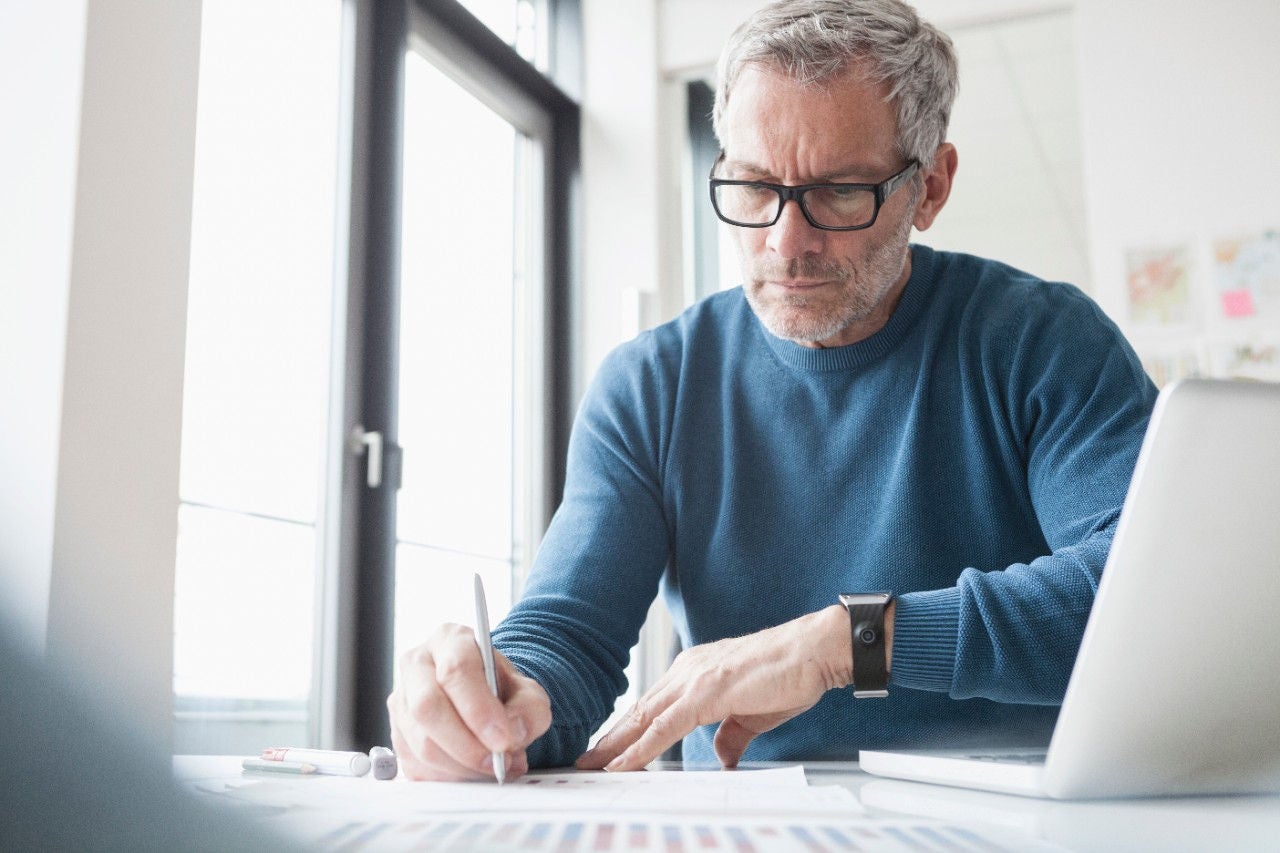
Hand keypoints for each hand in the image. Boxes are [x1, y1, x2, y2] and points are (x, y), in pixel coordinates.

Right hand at [387, 623, 551, 780]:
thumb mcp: (528, 692)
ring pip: (421, 743)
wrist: (485, 701)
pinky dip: (450, 777)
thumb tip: (512, 732)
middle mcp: (417, 664)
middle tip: (496, 762)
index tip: (503, 739)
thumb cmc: (502, 691)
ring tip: (492, 767)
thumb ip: (530, 709)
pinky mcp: (397, 736)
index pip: (456, 670)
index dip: (479, 709)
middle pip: (428, 707)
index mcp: (450, 640)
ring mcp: (401, 701)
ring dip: (461, 766)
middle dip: (467, 744)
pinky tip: (472, 771)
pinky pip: (417, 766)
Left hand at [575, 605, 851, 771]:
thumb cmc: (789, 674)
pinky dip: (640, 748)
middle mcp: (687, 671)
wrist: (816, 650)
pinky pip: (664, 727)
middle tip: (583, 762)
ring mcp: (694, 679)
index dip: (626, 732)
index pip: (652, 708)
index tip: (605, 752)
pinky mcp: (707, 691)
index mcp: (695, 672)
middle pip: (639, 712)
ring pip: (644, 719)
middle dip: (610, 740)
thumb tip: (723, 757)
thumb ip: (730, 735)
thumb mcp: (752, 713)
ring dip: (616, 746)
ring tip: (591, 767)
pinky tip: (623, 764)